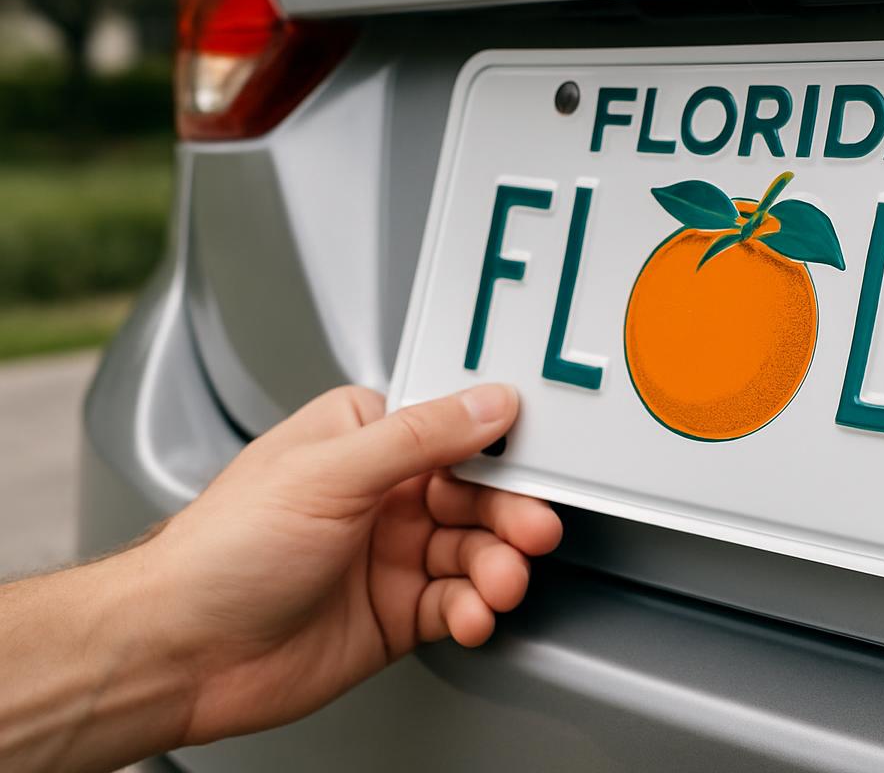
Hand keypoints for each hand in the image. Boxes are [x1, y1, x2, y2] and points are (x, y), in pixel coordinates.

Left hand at [140, 383, 560, 743]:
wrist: (178, 653)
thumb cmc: (221, 552)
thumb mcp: (329, 473)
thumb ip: (420, 437)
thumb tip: (487, 402)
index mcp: (360, 441)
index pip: (451, 429)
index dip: (498, 446)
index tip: (534, 461)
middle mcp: (380, 494)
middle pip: (476, 495)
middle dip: (509, 515)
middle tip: (531, 531)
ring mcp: (389, 556)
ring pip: (474, 551)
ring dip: (496, 566)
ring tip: (497, 583)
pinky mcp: (396, 615)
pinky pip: (457, 603)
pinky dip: (474, 610)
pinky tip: (472, 615)